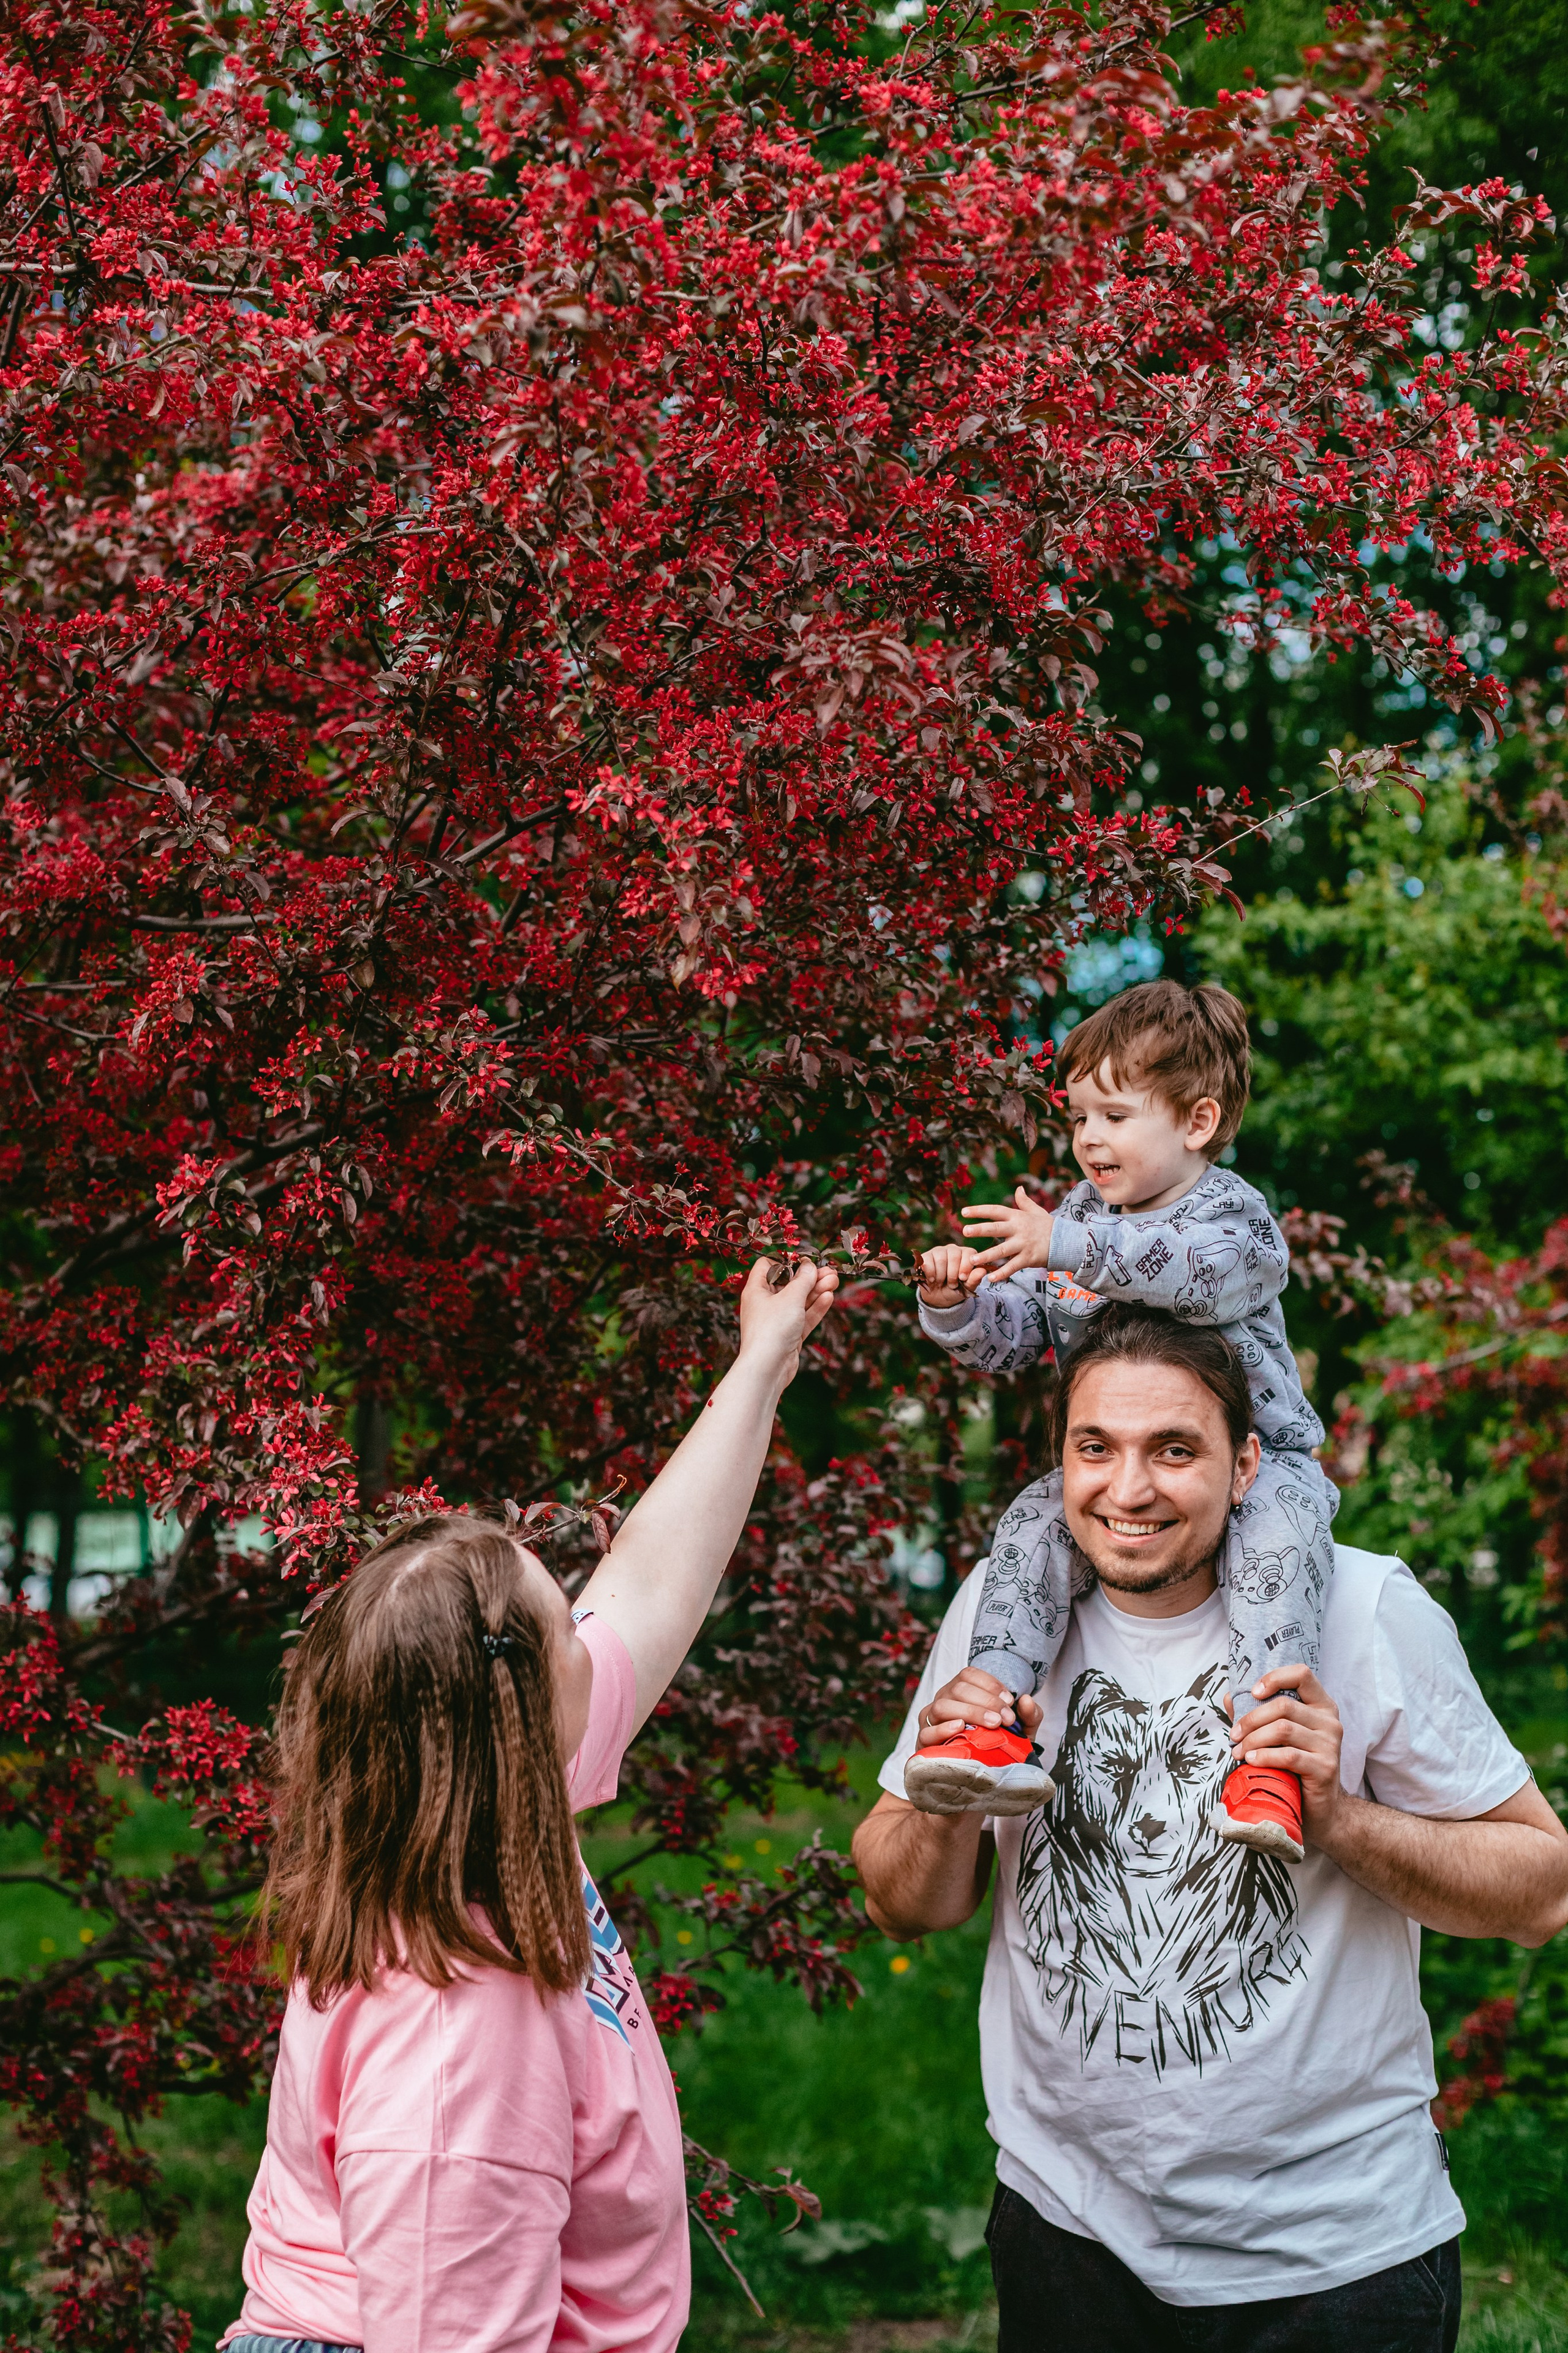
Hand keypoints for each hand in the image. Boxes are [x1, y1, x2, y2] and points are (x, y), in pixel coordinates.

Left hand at [736, 1257, 837, 1386]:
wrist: (768, 1368)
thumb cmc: (772, 1329)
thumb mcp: (791, 1297)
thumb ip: (803, 1280)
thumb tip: (809, 1265)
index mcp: (756, 1290)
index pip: (767, 1267)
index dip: (785, 1261)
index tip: (804, 1259)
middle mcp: (765, 1304)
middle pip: (788, 1284)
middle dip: (809, 1277)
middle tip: (829, 1271)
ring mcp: (778, 1320)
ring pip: (799, 1301)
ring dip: (816, 1291)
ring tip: (834, 1281)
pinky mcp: (789, 1335)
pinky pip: (804, 1317)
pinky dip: (815, 1308)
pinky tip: (828, 1297)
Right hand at [917, 1244, 983, 1306]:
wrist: (938, 1298)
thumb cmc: (956, 1290)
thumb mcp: (966, 1289)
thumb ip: (974, 1279)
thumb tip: (983, 1271)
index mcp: (966, 1255)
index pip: (969, 1253)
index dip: (966, 1266)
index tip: (962, 1278)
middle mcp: (953, 1250)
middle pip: (954, 1255)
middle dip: (952, 1273)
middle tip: (952, 1284)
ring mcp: (938, 1251)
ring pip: (941, 1258)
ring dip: (941, 1275)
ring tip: (941, 1282)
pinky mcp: (925, 1256)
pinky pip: (928, 1261)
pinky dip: (931, 1273)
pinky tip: (932, 1279)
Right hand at [919, 1664, 1042, 1742]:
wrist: (984, 1777)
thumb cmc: (1000, 1746)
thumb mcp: (1022, 1732)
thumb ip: (1030, 1715)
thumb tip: (1027, 1700)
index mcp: (962, 1692)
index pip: (968, 1675)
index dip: (990, 1684)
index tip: (1010, 1701)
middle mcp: (944, 1701)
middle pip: (958, 1688)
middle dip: (986, 1701)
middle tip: (1006, 1719)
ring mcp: (931, 1721)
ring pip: (942, 1706)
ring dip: (970, 1712)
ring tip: (992, 1723)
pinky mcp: (924, 1743)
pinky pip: (927, 1732)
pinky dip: (942, 1728)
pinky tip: (960, 1727)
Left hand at [959, 1185, 1053, 1280]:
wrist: (1066, 1241)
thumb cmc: (1048, 1226)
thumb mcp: (1037, 1211)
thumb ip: (1024, 1202)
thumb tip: (1019, 1188)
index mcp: (1018, 1217)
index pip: (996, 1211)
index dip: (980, 1211)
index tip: (964, 1212)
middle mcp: (1019, 1229)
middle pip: (996, 1229)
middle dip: (980, 1230)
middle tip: (965, 1231)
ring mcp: (1023, 1245)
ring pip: (1002, 1250)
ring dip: (987, 1255)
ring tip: (972, 1260)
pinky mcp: (1028, 1258)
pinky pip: (1012, 1267)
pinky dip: (1002, 1273)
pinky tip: (990, 1277)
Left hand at [1229, 1666, 1344, 1847]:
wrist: (1319, 1809)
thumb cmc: (1294, 1768)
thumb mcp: (1276, 1736)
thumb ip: (1256, 1714)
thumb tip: (1229, 1697)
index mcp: (1321, 1706)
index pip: (1302, 1674)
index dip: (1275, 1678)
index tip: (1253, 1693)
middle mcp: (1330, 1721)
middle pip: (1284, 1706)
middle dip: (1251, 1719)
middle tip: (1233, 1736)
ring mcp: (1331, 1745)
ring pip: (1283, 1729)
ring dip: (1253, 1740)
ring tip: (1238, 1752)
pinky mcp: (1326, 1768)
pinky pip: (1289, 1756)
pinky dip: (1264, 1757)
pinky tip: (1251, 1762)